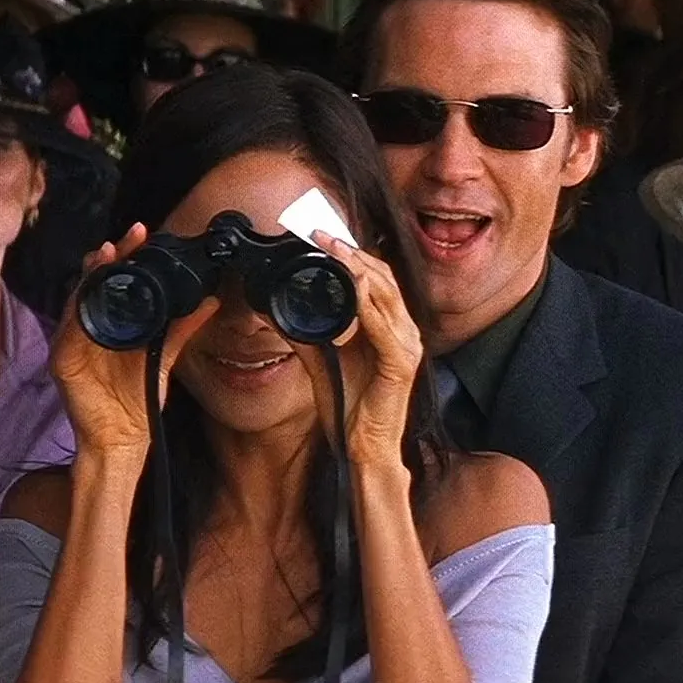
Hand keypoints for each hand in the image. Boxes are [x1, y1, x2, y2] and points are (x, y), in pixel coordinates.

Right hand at [52, 222, 220, 454]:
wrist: (122, 439)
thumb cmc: (137, 401)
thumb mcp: (164, 358)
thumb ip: (182, 329)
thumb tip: (209, 302)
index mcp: (112, 323)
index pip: (116, 280)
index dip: (127, 255)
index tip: (144, 234)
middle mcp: (89, 327)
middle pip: (95, 282)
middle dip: (110, 257)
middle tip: (129, 237)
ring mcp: (72, 342)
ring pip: (78, 298)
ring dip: (91, 276)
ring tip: (106, 256)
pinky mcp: (62, 360)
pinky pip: (69, 330)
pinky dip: (78, 311)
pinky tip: (89, 294)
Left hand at [295, 230, 423, 469]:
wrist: (363, 447)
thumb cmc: (349, 407)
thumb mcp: (320, 360)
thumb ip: (305, 335)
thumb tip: (277, 311)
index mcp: (386, 327)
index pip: (373, 278)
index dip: (349, 254)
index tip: (319, 236)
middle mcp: (401, 332)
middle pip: (382, 278)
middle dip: (352, 253)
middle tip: (323, 235)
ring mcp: (406, 346)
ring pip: (386, 296)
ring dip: (360, 270)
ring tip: (336, 251)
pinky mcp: (402, 365)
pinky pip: (386, 330)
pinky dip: (369, 307)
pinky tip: (354, 290)